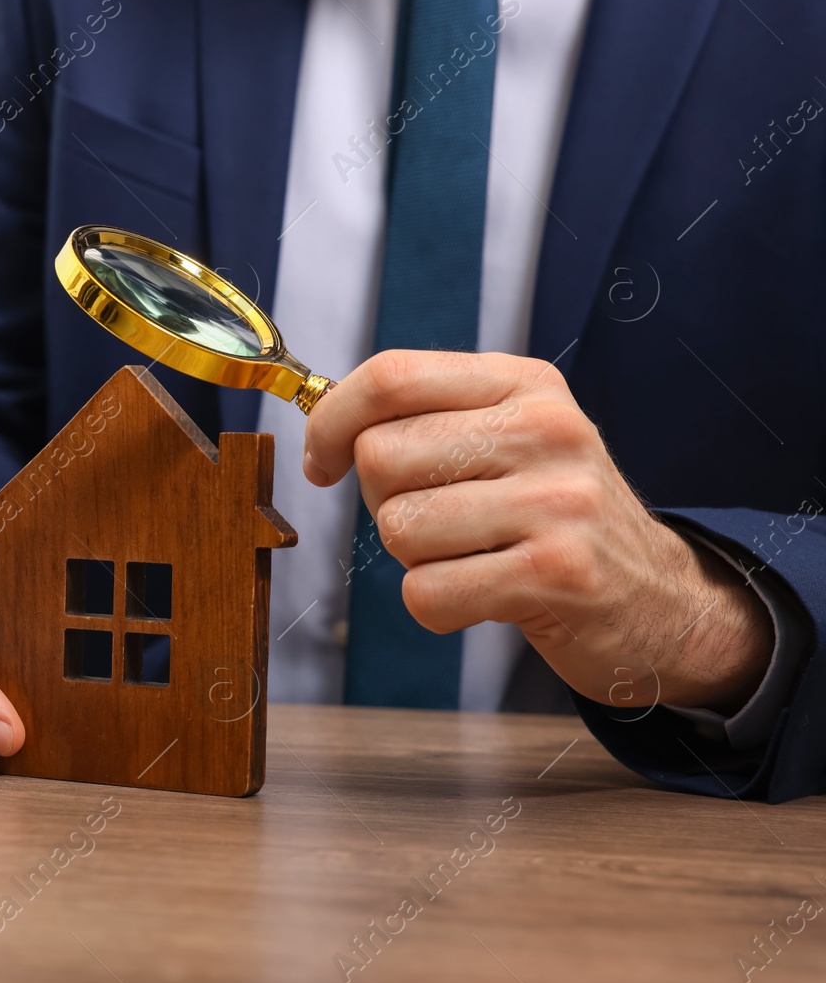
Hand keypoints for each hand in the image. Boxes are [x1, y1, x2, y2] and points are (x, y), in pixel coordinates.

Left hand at [302, 350, 770, 713]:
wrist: (658, 599)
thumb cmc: (552, 517)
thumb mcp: (508, 438)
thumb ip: (426, 417)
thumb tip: (324, 422)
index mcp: (524, 383)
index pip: (391, 375)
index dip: (332, 421)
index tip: (322, 462)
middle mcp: (546, 429)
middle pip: (381, 457)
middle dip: (384, 502)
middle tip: (440, 521)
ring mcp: (558, 501)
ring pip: (399, 528)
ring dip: (416, 559)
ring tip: (474, 557)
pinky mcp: (557, 575)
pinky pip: (427, 593)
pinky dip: (436, 607)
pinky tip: (484, 596)